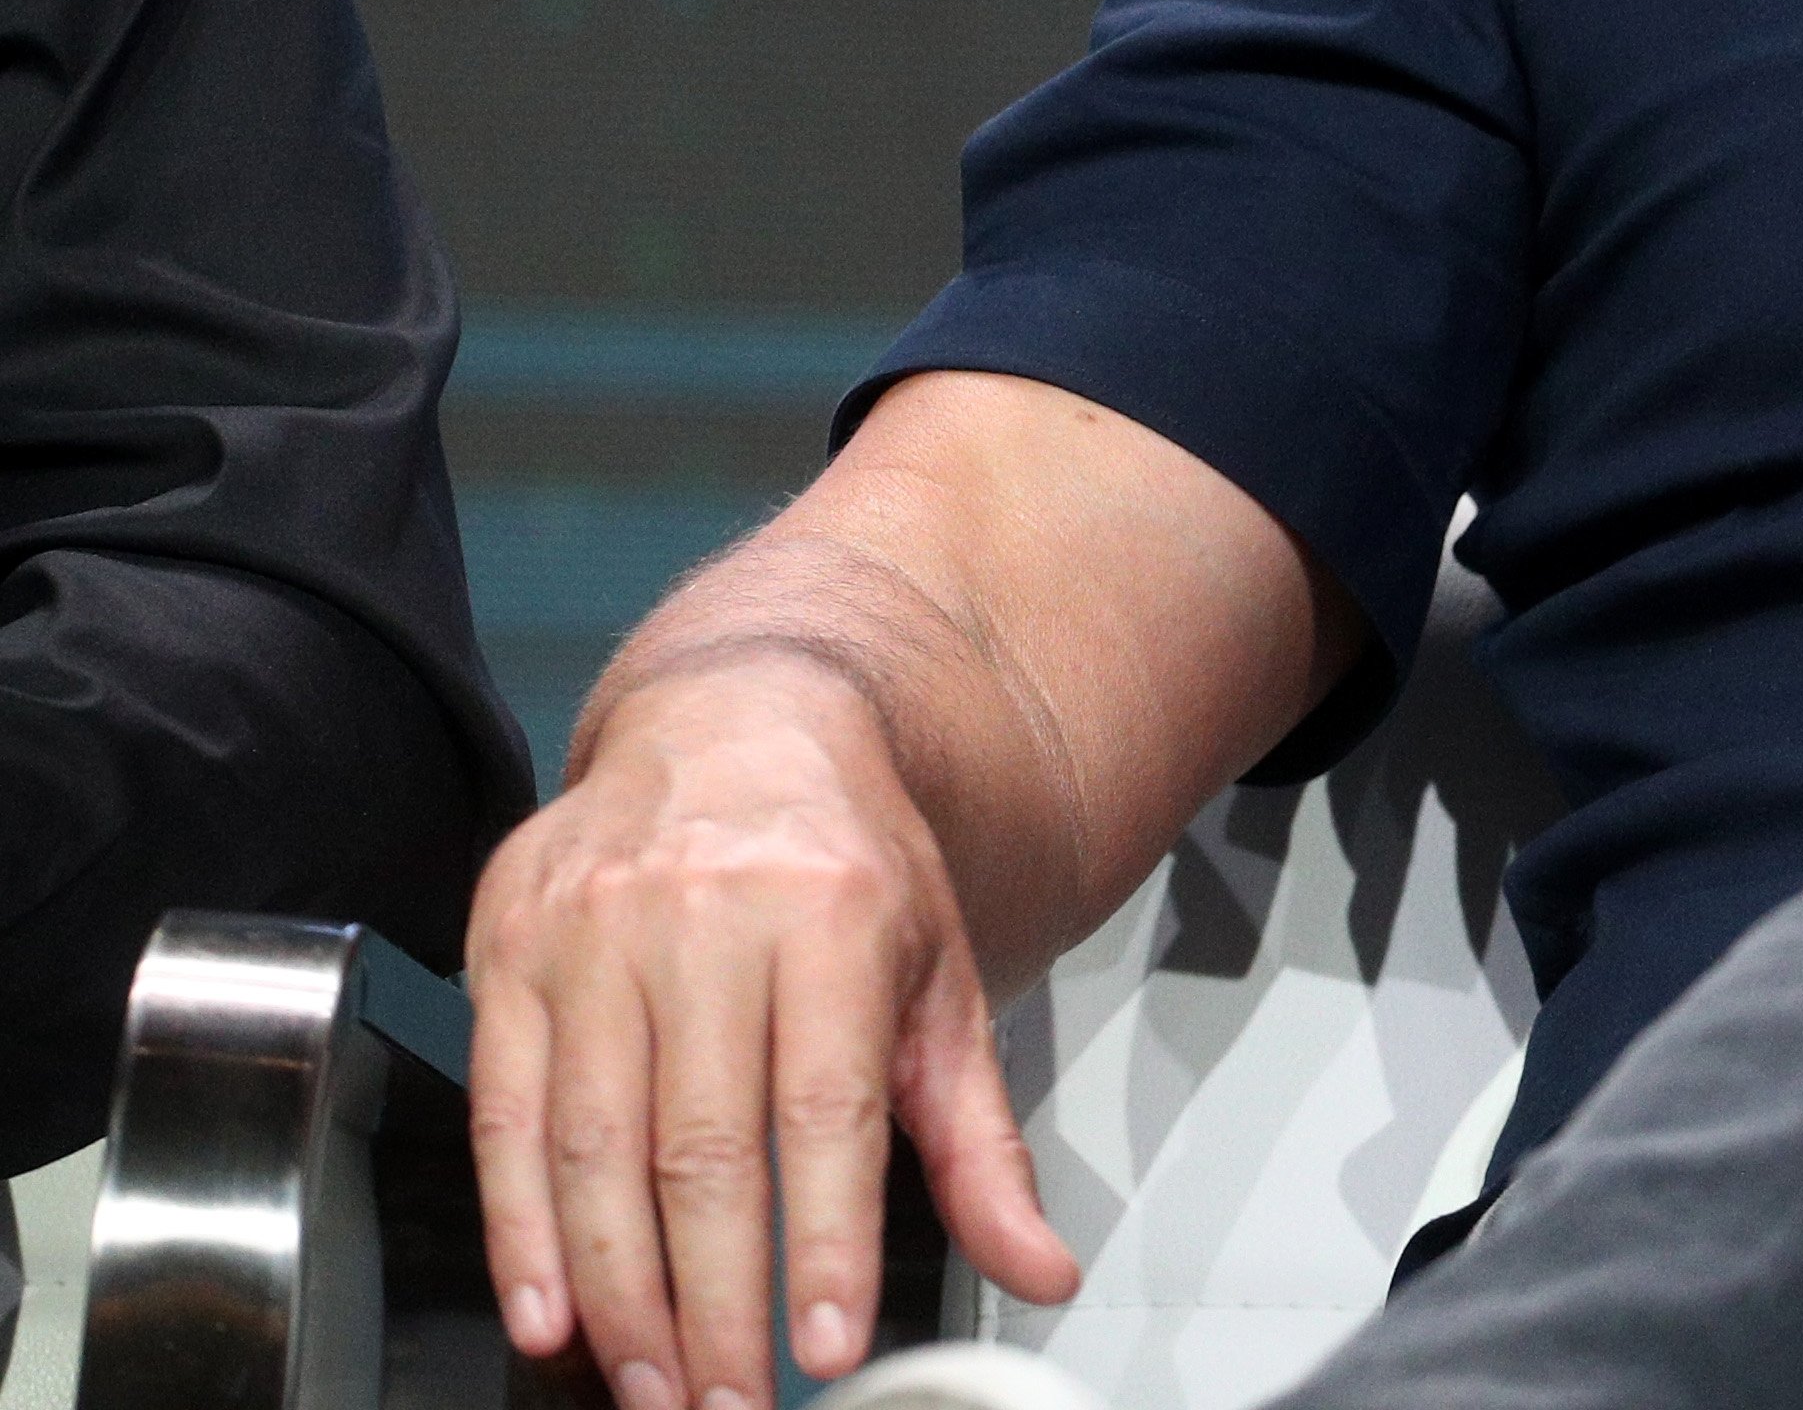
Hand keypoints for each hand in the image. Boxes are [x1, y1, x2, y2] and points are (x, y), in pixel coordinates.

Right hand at [463, 651, 1082, 1409]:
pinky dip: (521, 1231)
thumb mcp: (940, 979)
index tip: (826, 1345)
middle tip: (727, 1404)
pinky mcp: (510, 950)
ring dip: (616, 1293)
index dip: (821, 1240)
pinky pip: (503, 1114)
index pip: (826, 1108)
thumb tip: (1040, 1265)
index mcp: (831, 915)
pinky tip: (549, 1313)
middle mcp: (705, 917)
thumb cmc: (846, 863)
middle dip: (713, 1302)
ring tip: (651, 1385)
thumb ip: (982, 1139)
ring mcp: (594, 932)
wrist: (738, 719)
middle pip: (701, 1147)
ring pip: (593, 1147)